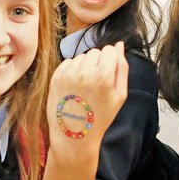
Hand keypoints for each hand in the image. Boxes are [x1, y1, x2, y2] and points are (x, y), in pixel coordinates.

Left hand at [46, 42, 128, 160]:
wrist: (74, 135)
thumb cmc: (100, 116)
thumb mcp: (120, 95)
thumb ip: (122, 67)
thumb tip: (120, 44)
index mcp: (103, 76)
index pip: (109, 49)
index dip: (111, 61)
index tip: (109, 75)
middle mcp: (84, 72)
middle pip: (95, 51)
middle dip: (98, 63)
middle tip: (97, 84)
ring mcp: (68, 74)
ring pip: (81, 56)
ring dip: (85, 67)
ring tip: (85, 88)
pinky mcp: (56, 77)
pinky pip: (68, 62)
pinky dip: (73, 71)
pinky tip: (75, 88)